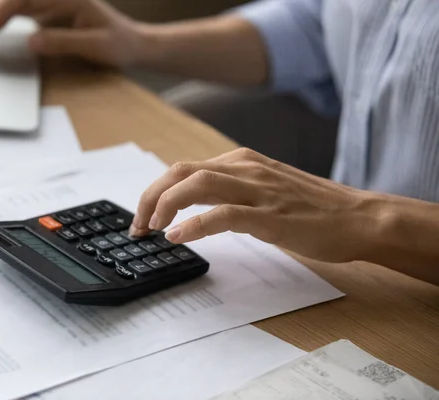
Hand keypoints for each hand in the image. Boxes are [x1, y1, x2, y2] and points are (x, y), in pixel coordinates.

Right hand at [0, 0, 143, 66]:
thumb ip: (64, 42)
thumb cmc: (119, 43)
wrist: (133, 43)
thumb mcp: (95, 46)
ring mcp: (51, 2)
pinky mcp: (49, 13)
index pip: (23, 0)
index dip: (0, 15)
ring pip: (12, 1)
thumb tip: (32, 42)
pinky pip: (19, 10)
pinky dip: (0, 15)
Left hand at [130, 148, 381, 263]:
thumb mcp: (264, 188)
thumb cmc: (312, 208)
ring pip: (197, 183)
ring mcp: (258, 190)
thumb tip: (196, 206)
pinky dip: (194, 224)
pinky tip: (177, 236)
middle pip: (181, 171)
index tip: (144, 216)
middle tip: (137, 225)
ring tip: (151, 229)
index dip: (156, 191)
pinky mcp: (271, 215)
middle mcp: (245, 169)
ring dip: (165, 205)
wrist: (358, 217)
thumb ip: (232, 191)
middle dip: (151, 196)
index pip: (184, 168)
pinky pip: (223, 213)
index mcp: (242, 161)